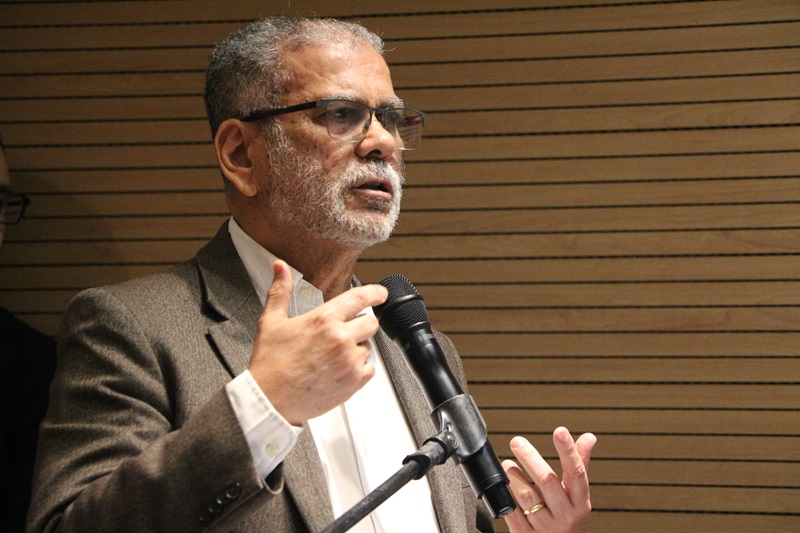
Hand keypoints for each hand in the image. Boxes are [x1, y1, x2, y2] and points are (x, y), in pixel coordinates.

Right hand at [247, 260, 387, 424]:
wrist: (270, 401)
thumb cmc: (269, 364)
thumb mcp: (271, 322)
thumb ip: (280, 291)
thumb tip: (280, 268)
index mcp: (323, 319)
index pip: (360, 298)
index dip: (375, 293)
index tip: (380, 294)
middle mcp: (340, 339)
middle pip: (370, 323)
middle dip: (360, 325)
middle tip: (342, 334)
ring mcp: (349, 361)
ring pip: (368, 347)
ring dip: (356, 349)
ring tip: (331, 357)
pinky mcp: (354, 382)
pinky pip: (369, 369)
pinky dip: (358, 369)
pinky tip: (338, 370)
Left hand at [503, 427, 596, 532]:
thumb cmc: (567, 520)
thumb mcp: (577, 497)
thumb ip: (579, 466)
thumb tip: (589, 437)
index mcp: (580, 502)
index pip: (577, 472)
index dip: (568, 451)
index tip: (560, 431)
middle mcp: (566, 516)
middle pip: (547, 481)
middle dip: (530, 458)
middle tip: (517, 442)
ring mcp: (547, 528)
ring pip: (526, 495)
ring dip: (514, 476)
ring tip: (508, 464)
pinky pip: (513, 511)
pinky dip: (506, 494)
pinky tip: (504, 485)